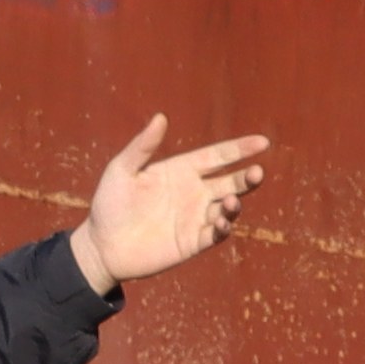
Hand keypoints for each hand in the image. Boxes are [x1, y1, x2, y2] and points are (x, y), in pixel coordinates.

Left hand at [67, 116, 273, 292]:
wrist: (101, 246)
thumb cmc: (109, 204)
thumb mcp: (122, 170)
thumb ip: (142, 146)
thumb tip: (161, 117)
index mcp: (181, 170)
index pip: (218, 156)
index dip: (240, 149)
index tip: (263, 142)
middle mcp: (194, 192)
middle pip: (231, 181)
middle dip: (247, 177)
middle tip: (257, 172)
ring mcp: (195, 218)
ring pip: (228, 208)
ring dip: (236, 204)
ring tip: (232, 201)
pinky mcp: (193, 242)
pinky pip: (216, 234)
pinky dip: (224, 228)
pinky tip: (222, 222)